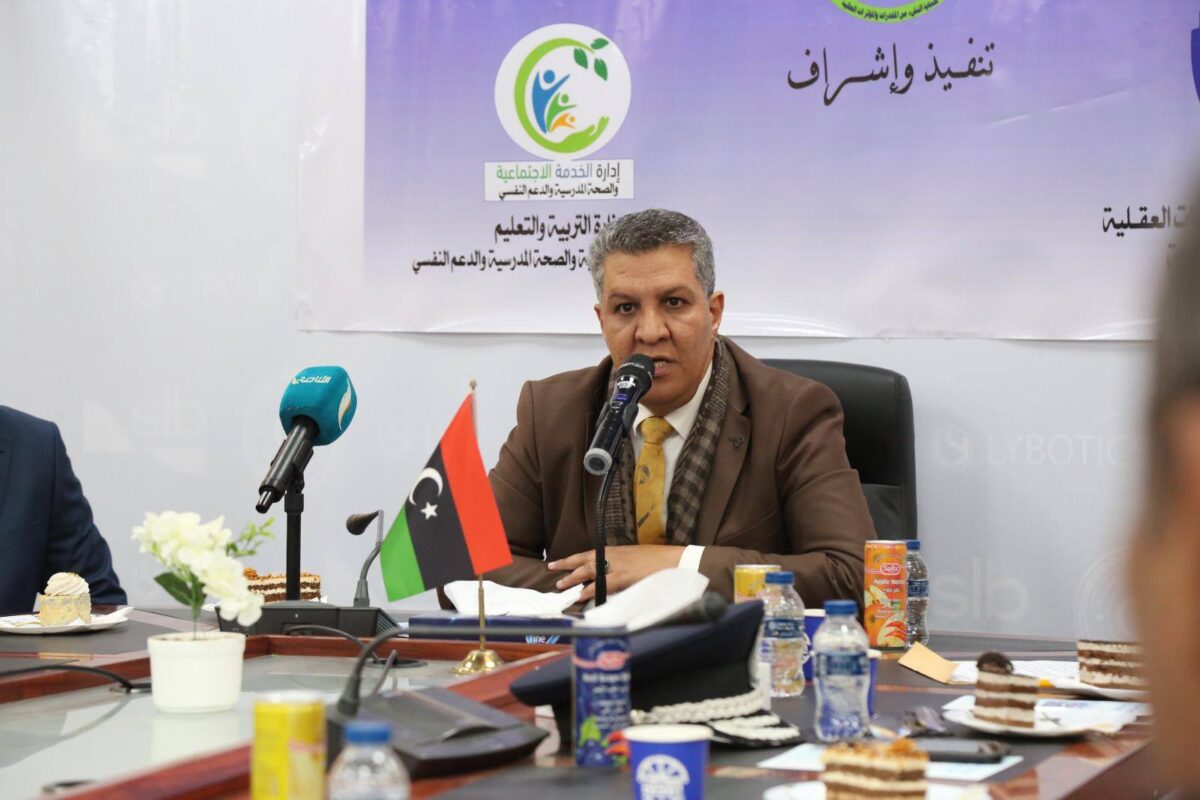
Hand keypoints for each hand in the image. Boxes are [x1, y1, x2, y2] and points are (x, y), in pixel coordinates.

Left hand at [548, 545, 684, 601]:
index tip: (560, 561)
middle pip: (584, 560)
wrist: (676, 560)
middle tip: (551, 569)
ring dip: (573, 578)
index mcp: (616, 550)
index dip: (573, 558)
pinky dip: (589, 590)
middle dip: (567, 565)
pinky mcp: (623, 578)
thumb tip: (611, 573)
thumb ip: (622, 564)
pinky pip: (601, 585)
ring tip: (560, 585)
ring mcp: (617, 566)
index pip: (589, 553)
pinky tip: (580, 595)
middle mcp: (613, 555)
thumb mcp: (636, 558)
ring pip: (589, 571)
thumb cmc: (659, 560)